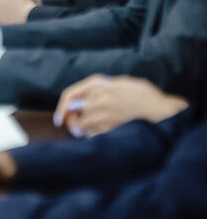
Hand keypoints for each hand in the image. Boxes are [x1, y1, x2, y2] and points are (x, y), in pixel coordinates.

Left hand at [55, 75, 189, 136]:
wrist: (160, 108)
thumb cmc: (140, 94)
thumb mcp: (116, 83)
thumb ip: (98, 90)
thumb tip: (79, 102)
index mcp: (98, 84)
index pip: (70, 96)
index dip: (61, 108)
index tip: (58, 119)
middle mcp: (98, 98)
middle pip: (74, 114)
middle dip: (73, 120)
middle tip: (76, 124)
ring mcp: (105, 113)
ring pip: (82, 126)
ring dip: (82, 129)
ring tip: (90, 128)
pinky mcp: (112, 126)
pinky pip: (95, 134)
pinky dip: (93, 135)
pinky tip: (100, 133)